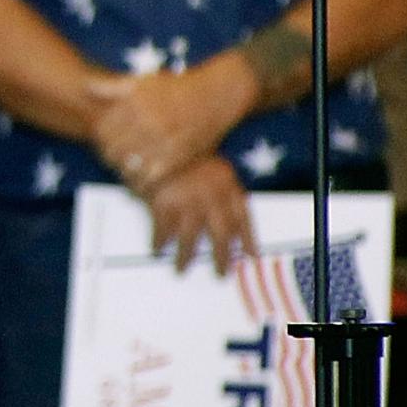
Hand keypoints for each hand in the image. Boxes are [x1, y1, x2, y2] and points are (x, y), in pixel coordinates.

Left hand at [87, 55, 253, 194]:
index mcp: (134, 103)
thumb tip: (86, 88)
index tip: (103, 142)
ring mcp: (163, 140)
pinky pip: (151, 177)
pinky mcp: (178, 157)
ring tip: (125, 169)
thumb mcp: (144, 81)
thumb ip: (113, 87)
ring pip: (129, 165)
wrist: (216, 95)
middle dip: (108, 156)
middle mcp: (147, 122)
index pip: (103, 130)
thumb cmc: (176, 87)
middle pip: (113, 149)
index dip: (99, 139)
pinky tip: (141, 180)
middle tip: (112, 159)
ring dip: (123, 170)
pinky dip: (142, 181)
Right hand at [141, 156, 256, 275]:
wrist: (156, 134)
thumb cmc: (183, 148)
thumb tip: (223, 215)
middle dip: (221, 257)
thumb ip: (218, 186)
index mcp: (227, 184)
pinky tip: (156, 248)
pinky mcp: (163, 203)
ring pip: (191, 238)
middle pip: (221, 236)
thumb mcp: (210, 162)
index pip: (243, 218)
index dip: (248, 239)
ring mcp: (187, 201)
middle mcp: (212, 197)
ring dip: (186, 256)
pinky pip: (162, 229)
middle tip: (220, 273)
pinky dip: (159, 241)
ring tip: (181, 268)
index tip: (250, 255)